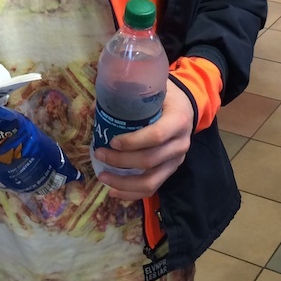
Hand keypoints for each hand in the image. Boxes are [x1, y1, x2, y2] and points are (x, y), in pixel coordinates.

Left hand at [92, 79, 194, 201]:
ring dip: (124, 183)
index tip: (112, 141)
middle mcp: (181, 143)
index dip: (133, 142)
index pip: (156, 136)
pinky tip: (114, 192)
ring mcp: (177, 160)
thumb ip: (129, 94)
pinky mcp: (171, 170)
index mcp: (178, 120)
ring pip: (151, 180)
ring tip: (102, 177)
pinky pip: (153, 188)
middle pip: (150, 160)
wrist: (186, 107)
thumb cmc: (165, 96)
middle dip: (121, 161)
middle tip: (99, 154)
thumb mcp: (153, 88)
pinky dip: (132, 193)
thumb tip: (94, 107)